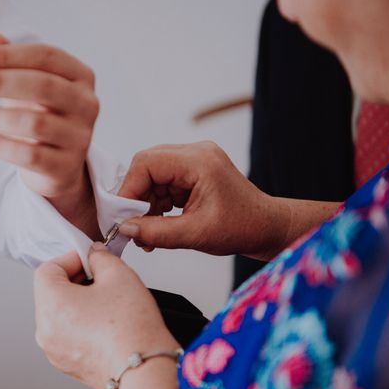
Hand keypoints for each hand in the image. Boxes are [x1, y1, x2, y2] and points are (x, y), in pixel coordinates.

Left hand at [0, 34, 98, 199]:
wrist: (57, 167)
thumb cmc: (40, 116)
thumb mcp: (24, 86)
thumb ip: (10, 62)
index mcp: (80, 76)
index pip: (45, 56)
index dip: (7, 56)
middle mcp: (87, 104)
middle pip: (42, 86)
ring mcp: (80, 137)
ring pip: (35, 123)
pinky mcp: (66, 167)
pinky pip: (30, 156)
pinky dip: (1, 146)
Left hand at [33, 243, 178, 388]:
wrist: (145, 370)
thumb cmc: (131, 327)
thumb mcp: (119, 275)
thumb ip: (101, 257)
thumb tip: (94, 255)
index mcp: (51, 305)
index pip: (47, 270)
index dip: (70, 259)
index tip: (90, 259)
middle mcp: (45, 330)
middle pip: (51, 292)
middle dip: (75, 280)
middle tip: (102, 279)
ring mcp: (54, 351)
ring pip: (59, 315)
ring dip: (78, 303)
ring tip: (107, 303)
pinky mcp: (67, 364)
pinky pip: (67, 335)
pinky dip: (81, 325)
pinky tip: (106, 323)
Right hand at [117, 142, 290, 259]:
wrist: (267, 228)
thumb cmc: (243, 227)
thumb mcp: (196, 234)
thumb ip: (156, 232)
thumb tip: (125, 229)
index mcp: (199, 161)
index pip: (147, 163)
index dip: (129, 189)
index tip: (122, 215)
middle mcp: (195, 154)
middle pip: (147, 167)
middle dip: (136, 198)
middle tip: (133, 225)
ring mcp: (194, 162)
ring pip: (152, 177)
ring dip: (145, 204)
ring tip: (148, 232)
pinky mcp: (192, 174)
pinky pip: (162, 184)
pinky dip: (156, 205)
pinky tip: (158, 225)